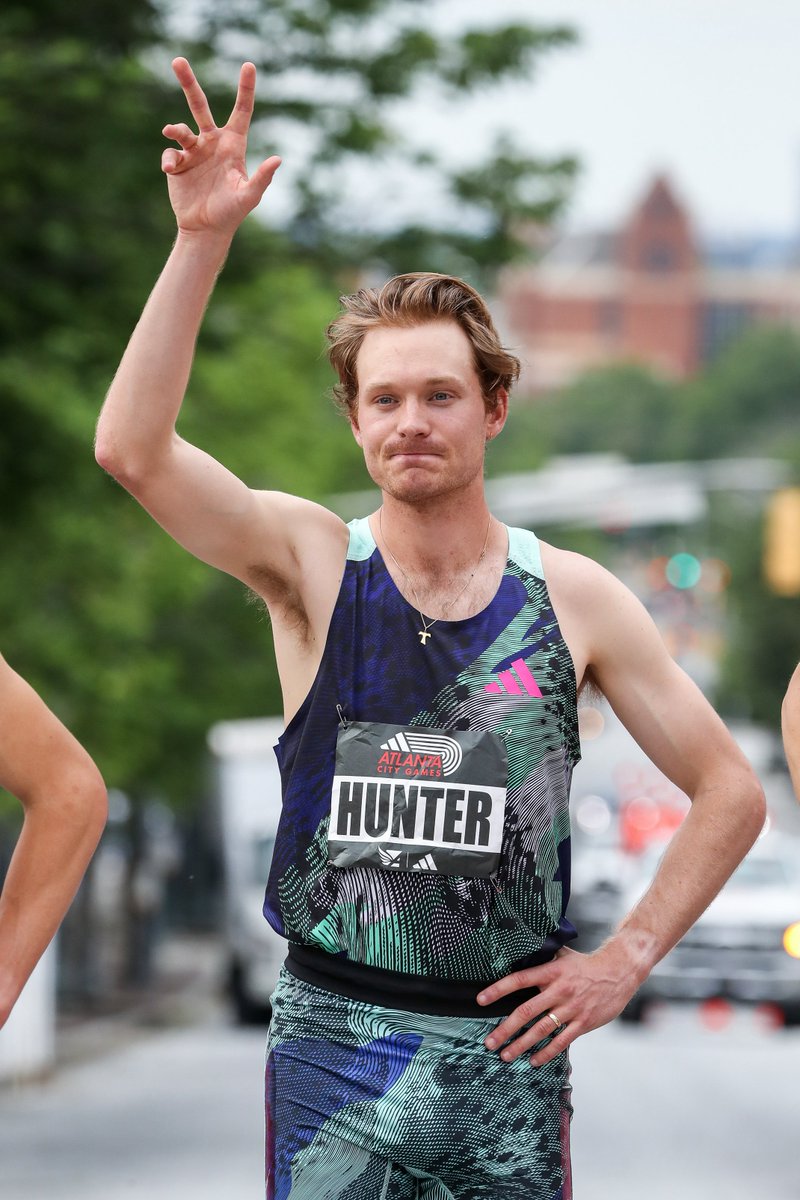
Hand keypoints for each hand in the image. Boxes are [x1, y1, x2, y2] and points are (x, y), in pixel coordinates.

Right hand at [162, 58, 280, 235]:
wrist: (206, 229)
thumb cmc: (231, 212)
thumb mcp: (249, 196)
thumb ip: (262, 177)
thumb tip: (278, 159)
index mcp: (232, 145)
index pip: (241, 111)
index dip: (245, 89)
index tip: (248, 65)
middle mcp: (212, 142)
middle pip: (199, 106)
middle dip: (189, 83)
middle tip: (177, 61)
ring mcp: (194, 151)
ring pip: (180, 128)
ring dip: (175, 129)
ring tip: (171, 132)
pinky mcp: (177, 163)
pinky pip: (170, 153)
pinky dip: (169, 158)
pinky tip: (171, 170)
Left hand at [476, 942, 642, 1066]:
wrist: (619, 971)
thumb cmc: (586, 964)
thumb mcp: (562, 955)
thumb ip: (542, 958)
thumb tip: (520, 952)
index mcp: (551, 972)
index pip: (519, 980)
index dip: (498, 989)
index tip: (480, 1000)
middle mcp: (559, 990)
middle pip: (526, 1012)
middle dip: (505, 1029)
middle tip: (489, 1042)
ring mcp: (571, 1008)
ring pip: (541, 1030)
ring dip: (521, 1045)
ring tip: (506, 1055)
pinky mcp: (584, 1023)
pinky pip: (562, 1041)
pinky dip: (546, 1052)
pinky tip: (534, 1061)